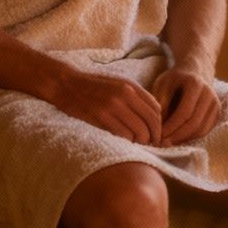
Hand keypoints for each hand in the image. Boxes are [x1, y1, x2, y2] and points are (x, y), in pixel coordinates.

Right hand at [39, 67, 162, 144]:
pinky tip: (124, 142)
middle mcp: (125, 95)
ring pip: (139, 131)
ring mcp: (113, 106)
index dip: (159, 125)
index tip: (156, 133)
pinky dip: (127, 141)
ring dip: (141, 141)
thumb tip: (155, 114)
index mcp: (131, 87)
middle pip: (151, 122)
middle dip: (154, 136)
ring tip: (137, 144)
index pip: (156, 109)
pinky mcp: (101, 117)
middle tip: (150, 144)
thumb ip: (137, 96)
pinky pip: (123, 135)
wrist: (68, 84)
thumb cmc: (94, 86)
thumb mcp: (118, 84)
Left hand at [154, 67, 220, 145]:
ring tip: (169, 142)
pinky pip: (205, 130)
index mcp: (195, 84)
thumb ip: (160, 102)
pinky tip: (178, 138)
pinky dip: (192, 137)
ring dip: (184, 139)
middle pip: (195, 123)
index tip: (158, 135)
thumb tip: (159, 126)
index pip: (185, 112)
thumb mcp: (163, 84)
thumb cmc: (174, 79)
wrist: (194, 72)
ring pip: (201, 129)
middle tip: (162, 143)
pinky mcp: (217, 113)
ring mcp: (215, 104)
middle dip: (177, 136)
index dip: (171, 126)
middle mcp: (209, 94)